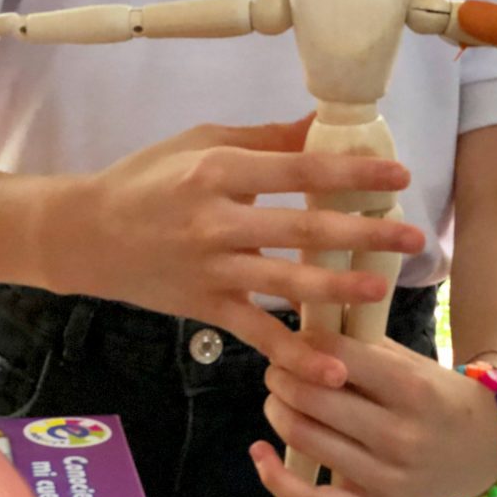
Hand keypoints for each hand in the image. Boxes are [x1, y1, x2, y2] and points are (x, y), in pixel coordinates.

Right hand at [65, 119, 424, 388]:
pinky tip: (332, 370)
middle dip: (362, 232)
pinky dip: (295, 355)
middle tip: (411, 235)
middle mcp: (218, 221)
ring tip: (381, 287)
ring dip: (338, 288)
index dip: (351, 172)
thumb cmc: (146, 178)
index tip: (398, 174)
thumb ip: (264, 140)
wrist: (85, 233)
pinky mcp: (207, 308)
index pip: (299, 169)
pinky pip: (258, 333)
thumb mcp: (201, 142)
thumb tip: (320, 126)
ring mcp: (213, 269)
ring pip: (286, 282)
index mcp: (219, 170)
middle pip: (302, 228)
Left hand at [251, 331, 496, 496]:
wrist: (482, 450)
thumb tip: (299, 321)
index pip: (339, 357)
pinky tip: (260, 451)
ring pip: (307, 440)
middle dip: (283, 376)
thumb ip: (359, 345)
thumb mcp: (407, 362)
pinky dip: (277, 477)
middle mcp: (400, 436)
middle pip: (315, 399)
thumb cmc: (437, 397)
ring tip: (277, 397)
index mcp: (411, 390)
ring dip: (278, 411)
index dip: (306, 343)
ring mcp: (387, 480)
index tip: (293, 339)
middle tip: (276, 367)